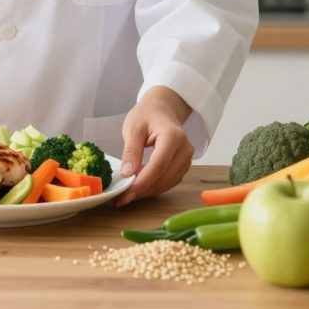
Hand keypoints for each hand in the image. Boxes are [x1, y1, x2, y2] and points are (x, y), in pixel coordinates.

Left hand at [115, 86, 194, 206]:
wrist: (161, 109)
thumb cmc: (146, 115)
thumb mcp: (133, 128)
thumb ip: (131, 151)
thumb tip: (128, 174)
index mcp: (173, 136)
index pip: (158, 165)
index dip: (142, 182)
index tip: (125, 193)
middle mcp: (185, 148)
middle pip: (164, 177)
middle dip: (142, 190)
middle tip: (121, 199)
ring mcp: (187, 158)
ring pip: (168, 182)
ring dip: (148, 191)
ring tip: (127, 195)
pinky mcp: (184, 165)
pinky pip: (170, 181)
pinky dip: (154, 187)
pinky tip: (139, 189)